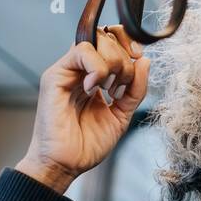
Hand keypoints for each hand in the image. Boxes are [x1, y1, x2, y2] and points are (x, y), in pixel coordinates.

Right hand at [16, 26, 148, 194]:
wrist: (66, 164)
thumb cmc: (88, 144)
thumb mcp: (122, 114)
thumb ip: (135, 89)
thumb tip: (145, 61)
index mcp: (95, 77)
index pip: (112, 41)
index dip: (129, 45)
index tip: (138, 62)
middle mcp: (80, 70)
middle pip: (106, 36)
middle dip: (124, 56)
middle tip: (123, 85)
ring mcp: (67, 71)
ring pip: (96, 40)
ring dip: (113, 62)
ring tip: (110, 90)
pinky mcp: (55, 76)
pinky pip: (81, 51)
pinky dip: (97, 68)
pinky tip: (95, 89)